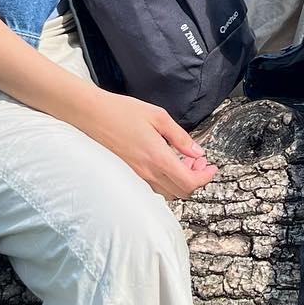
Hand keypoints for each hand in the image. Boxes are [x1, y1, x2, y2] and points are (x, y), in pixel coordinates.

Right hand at [80, 91, 216, 199]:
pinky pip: (154, 188)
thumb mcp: (158, 117)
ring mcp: (136, 176)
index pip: (189, 182)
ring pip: (168, 193)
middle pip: (181, 192)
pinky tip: (166, 162)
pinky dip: (167, 181)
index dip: (205, 178)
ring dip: (181, 181)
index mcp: (157, 157)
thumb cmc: (122, 111)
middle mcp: (147, 173)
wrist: (92, 115)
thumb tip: (197, 151)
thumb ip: (180, 137)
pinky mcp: (128, 175)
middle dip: (196, 179)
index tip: (211, 167)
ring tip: (183, 160)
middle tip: (199, 161)